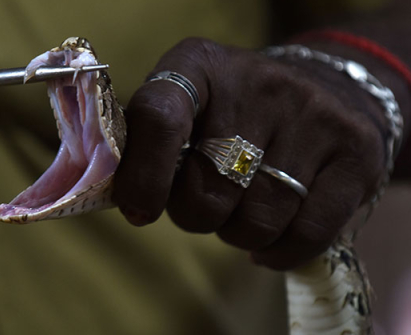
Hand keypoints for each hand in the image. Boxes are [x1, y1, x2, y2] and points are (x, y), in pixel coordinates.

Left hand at [112, 38, 389, 269]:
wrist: (326, 90)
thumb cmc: (231, 113)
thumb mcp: (184, 107)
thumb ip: (148, 143)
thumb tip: (128, 203)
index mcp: (198, 65)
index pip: (159, 118)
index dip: (143, 176)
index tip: (138, 211)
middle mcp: (259, 83)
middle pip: (207, 189)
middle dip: (194, 214)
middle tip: (203, 202)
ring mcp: (314, 114)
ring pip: (257, 220)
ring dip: (236, 234)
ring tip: (239, 210)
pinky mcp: (357, 151)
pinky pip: (307, 233)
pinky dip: (279, 251)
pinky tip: (268, 241)